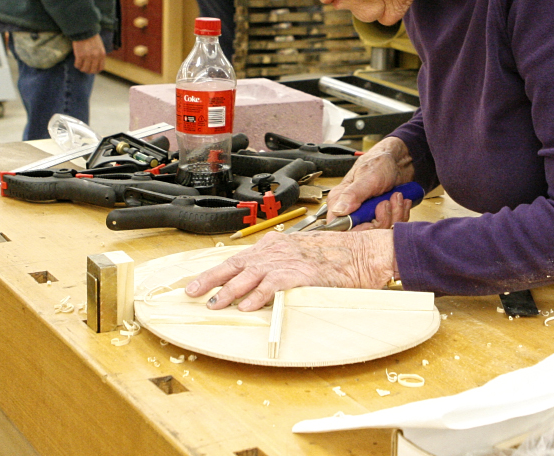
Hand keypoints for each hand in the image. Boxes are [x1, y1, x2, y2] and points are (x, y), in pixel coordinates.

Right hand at [71, 34, 105, 73]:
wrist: (84, 30)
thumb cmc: (92, 37)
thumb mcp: (100, 47)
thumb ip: (99, 55)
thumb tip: (95, 64)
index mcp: (102, 55)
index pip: (100, 68)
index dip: (95, 70)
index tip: (91, 69)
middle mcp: (96, 57)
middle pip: (92, 70)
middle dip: (87, 71)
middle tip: (84, 68)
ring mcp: (88, 57)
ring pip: (84, 69)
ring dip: (81, 68)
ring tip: (80, 65)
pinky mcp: (80, 55)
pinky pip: (77, 65)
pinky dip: (76, 65)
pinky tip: (76, 62)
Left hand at [184, 229, 396, 311]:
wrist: (361, 254)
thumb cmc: (336, 256)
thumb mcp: (301, 254)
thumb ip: (280, 263)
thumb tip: (260, 279)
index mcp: (274, 246)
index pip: (238, 258)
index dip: (217, 271)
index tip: (200, 281)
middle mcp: (275, 251)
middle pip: (234, 264)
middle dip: (210, 279)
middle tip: (191, 291)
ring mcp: (286, 261)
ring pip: (248, 276)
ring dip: (228, 292)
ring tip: (214, 304)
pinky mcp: (298, 274)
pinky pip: (271, 286)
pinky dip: (257, 297)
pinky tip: (246, 307)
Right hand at [327, 136, 415, 229]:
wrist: (398, 161)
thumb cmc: (379, 163)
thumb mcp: (367, 178)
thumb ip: (352, 194)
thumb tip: (339, 211)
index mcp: (340, 201)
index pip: (340, 228)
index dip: (358, 230)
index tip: (372, 222)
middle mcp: (351, 211)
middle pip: (363, 233)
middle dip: (382, 220)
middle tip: (387, 203)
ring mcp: (367, 215)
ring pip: (380, 230)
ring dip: (394, 214)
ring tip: (396, 196)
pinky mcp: (381, 217)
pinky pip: (391, 226)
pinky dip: (400, 214)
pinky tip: (401, 200)